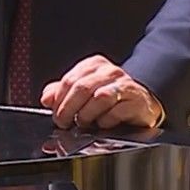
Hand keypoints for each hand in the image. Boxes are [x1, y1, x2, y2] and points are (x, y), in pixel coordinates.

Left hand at [39, 56, 164, 129]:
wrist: (142, 102)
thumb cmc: (110, 96)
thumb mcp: (83, 91)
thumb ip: (61, 92)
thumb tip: (46, 99)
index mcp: (94, 65)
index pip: (70, 80)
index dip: (59, 100)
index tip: (55, 114)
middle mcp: (110, 72)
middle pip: (82, 88)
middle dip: (68, 109)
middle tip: (64, 122)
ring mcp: (125, 85)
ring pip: (99, 98)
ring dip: (87, 115)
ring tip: (84, 122)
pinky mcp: (136, 101)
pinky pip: (116, 112)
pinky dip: (105, 121)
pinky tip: (103, 124)